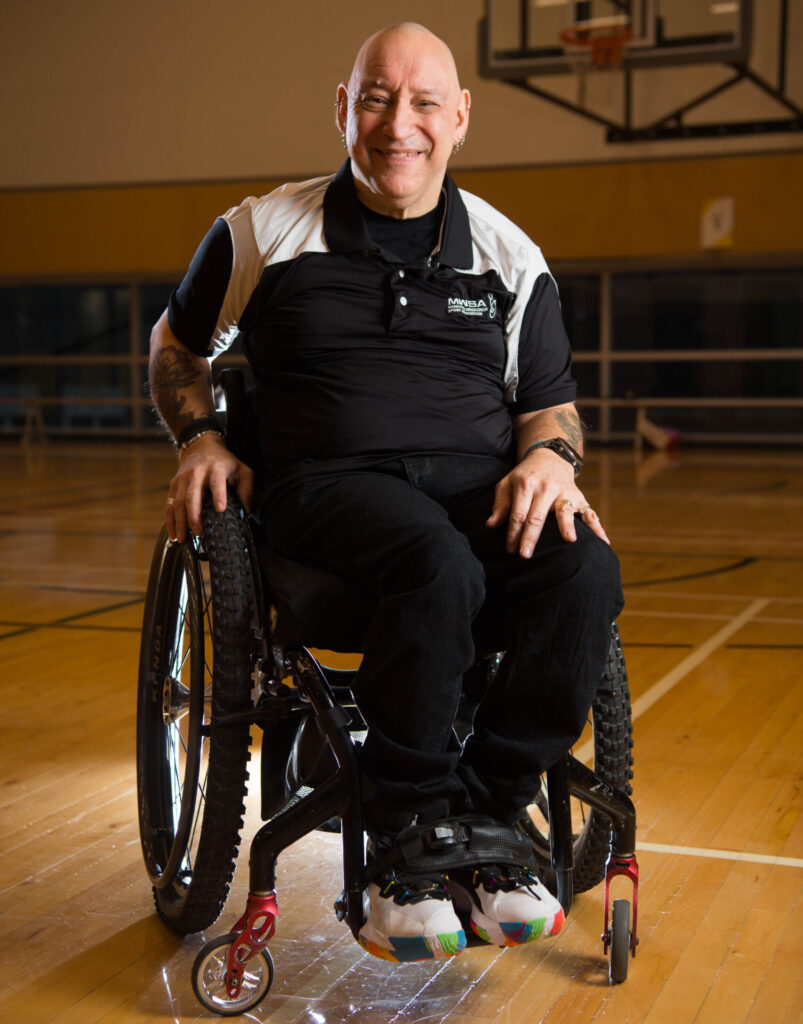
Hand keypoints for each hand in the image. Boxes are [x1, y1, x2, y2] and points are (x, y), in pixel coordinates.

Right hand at [165, 433, 253, 542]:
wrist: (201, 446)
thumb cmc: (224, 461)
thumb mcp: (242, 470)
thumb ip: (246, 490)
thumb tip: (246, 512)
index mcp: (216, 468)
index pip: (216, 482)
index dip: (218, 495)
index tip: (220, 509)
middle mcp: (197, 473)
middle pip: (192, 496)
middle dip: (194, 516)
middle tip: (199, 532)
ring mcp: (183, 478)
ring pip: (178, 502)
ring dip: (179, 522)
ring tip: (183, 539)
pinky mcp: (174, 484)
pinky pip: (170, 503)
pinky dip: (170, 520)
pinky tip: (173, 533)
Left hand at [486, 449, 609, 557]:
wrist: (550, 457)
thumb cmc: (524, 476)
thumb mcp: (507, 484)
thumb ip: (500, 505)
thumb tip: (490, 525)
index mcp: (526, 484)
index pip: (518, 513)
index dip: (513, 532)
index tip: (510, 549)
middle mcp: (546, 487)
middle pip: (537, 516)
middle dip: (531, 537)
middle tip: (525, 556)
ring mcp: (564, 492)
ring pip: (564, 511)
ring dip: (567, 526)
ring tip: (570, 540)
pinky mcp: (579, 497)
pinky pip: (589, 513)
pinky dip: (597, 527)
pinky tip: (603, 542)